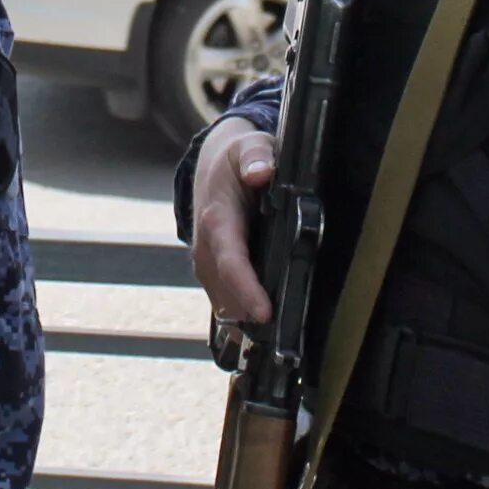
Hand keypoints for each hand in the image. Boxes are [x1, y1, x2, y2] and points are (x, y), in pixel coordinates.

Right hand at [189, 117, 276, 324]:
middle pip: (226, 292)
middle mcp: (206, 246)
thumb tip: (261, 172)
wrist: (210, 166)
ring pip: (223, 302)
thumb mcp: (249, 146)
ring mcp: (206, 262)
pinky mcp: (211, 272)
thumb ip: (257, 156)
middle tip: (283, 340)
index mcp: (217, 219)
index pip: (230, 261)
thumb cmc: (235, 159)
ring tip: (276, 342)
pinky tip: (261, 332)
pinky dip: (240, 317)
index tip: (264, 312)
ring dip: (244, 323)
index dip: (246, 288)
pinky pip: (223, 300)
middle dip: (250, 316)